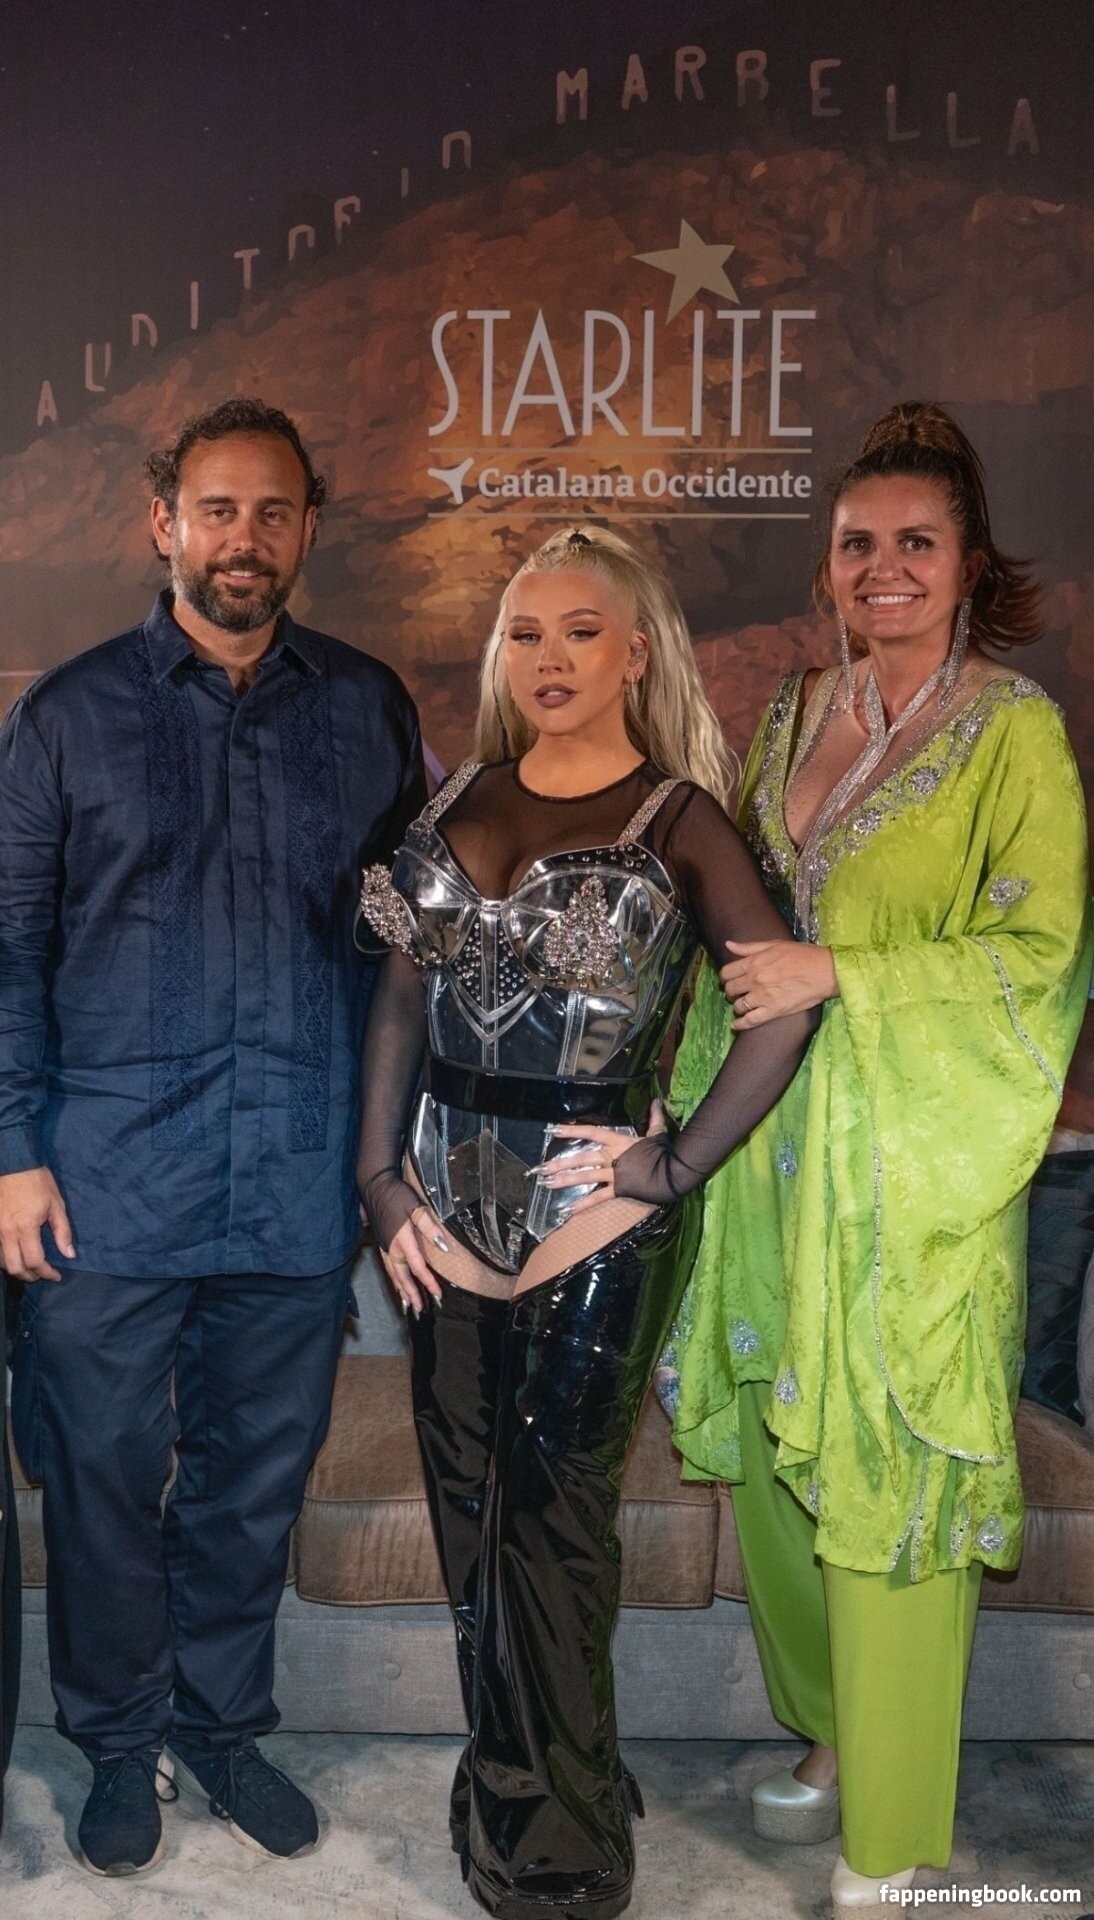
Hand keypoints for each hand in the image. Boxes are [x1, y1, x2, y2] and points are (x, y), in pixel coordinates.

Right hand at [0, 1166, 74, 1281]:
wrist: (12, 1163)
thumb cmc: (36, 1181)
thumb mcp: (56, 1204)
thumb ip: (63, 1231)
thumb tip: (69, 1254)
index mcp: (25, 1228)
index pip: (35, 1262)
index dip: (46, 1273)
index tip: (56, 1275)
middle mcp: (6, 1233)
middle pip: (15, 1268)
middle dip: (30, 1276)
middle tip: (43, 1274)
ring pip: (2, 1262)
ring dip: (17, 1268)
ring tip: (30, 1267)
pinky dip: (6, 1258)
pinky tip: (16, 1255)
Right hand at [382, 1204, 448, 1315]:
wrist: (375, 1185)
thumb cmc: (397, 1195)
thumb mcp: (416, 1206)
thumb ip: (429, 1227)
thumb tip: (443, 1247)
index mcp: (402, 1240)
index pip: (417, 1267)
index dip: (428, 1282)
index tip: (439, 1295)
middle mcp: (392, 1248)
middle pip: (402, 1276)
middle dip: (412, 1294)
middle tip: (420, 1310)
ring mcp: (385, 1247)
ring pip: (394, 1274)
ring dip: (402, 1290)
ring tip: (409, 1304)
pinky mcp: (382, 1243)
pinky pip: (389, 1268)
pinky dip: (394, 1279)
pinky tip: (398, 1284)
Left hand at [533, 1100, 667, 1217]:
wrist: (674, 1172)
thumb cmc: (665, 1152)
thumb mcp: (658, 1132)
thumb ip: (654, 1116)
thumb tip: (656, 1100)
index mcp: (618, 1142)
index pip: (591, 1132)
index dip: (572, 1130)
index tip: (554, 1130)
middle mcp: (612, 1156)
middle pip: (582, 1157)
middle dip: (561, 1162)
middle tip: (543, 1168)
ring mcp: (614, 1174)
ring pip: (586, 1176)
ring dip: (566, 1180)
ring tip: (549, 1184)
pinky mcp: (620, 1189)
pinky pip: (599, 1197)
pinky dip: (585, 1204)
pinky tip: (571, 1210)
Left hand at [720, 939, 837, 1029]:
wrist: (825, 971)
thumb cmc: (803, 955)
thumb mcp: (775, 945)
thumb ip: (749, 947)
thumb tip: (728, 944)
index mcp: (754, 962)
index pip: (727, 973)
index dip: (725, 978)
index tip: (729, 980)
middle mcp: (755, 980)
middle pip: (730, 990)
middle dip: (731, 992)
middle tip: (737, 993)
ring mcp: (763, 997)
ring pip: (738, 1006)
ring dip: (738, 1006)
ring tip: (743, 1005)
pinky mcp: (773, 1011)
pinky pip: (749, 1021)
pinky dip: (740, 1024)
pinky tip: (736, 1025)